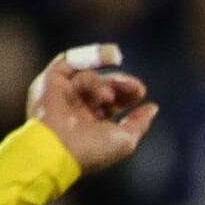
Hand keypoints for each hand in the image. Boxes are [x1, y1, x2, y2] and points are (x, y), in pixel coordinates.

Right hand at [29, 45, 155, 173]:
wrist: (59, 147)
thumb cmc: (93, 149)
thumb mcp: (126, 140)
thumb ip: (138, 123)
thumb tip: (152, 107)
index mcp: (91, 124)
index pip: (113, 102)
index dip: (127, 94)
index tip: (140, 92)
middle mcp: (76, 107)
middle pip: (102, 86)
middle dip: (120, 84)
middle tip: (135, 87)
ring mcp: (63, 93)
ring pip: (89, 76)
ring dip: (103, 83)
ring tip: (108, 97)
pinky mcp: (51, 81)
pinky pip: (69, 60)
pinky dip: (90, 56)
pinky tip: (110, 55)